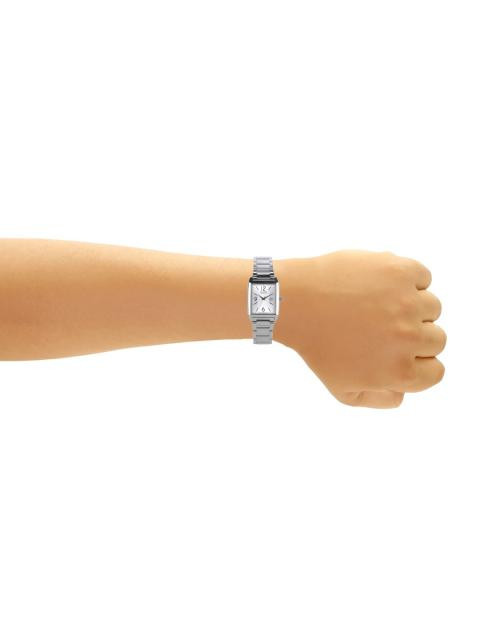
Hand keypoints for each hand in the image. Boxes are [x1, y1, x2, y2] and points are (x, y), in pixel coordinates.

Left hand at [274, 250, 446, 408]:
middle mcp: (409, 338)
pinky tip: (381, 286)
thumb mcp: (343, 390)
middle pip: (437, 339)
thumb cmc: (317, 345)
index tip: (395, 351)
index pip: (435, 371)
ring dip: (412, 307)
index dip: (416, 363)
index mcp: (399, 371)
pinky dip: (408, 280)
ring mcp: (407, 302)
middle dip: (414, 335)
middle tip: (382, 327)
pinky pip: (423, 277)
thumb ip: (381, 399)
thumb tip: (405, 393)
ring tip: (378, 305)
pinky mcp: (401, 271)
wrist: (295, 302)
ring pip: (432, 307)